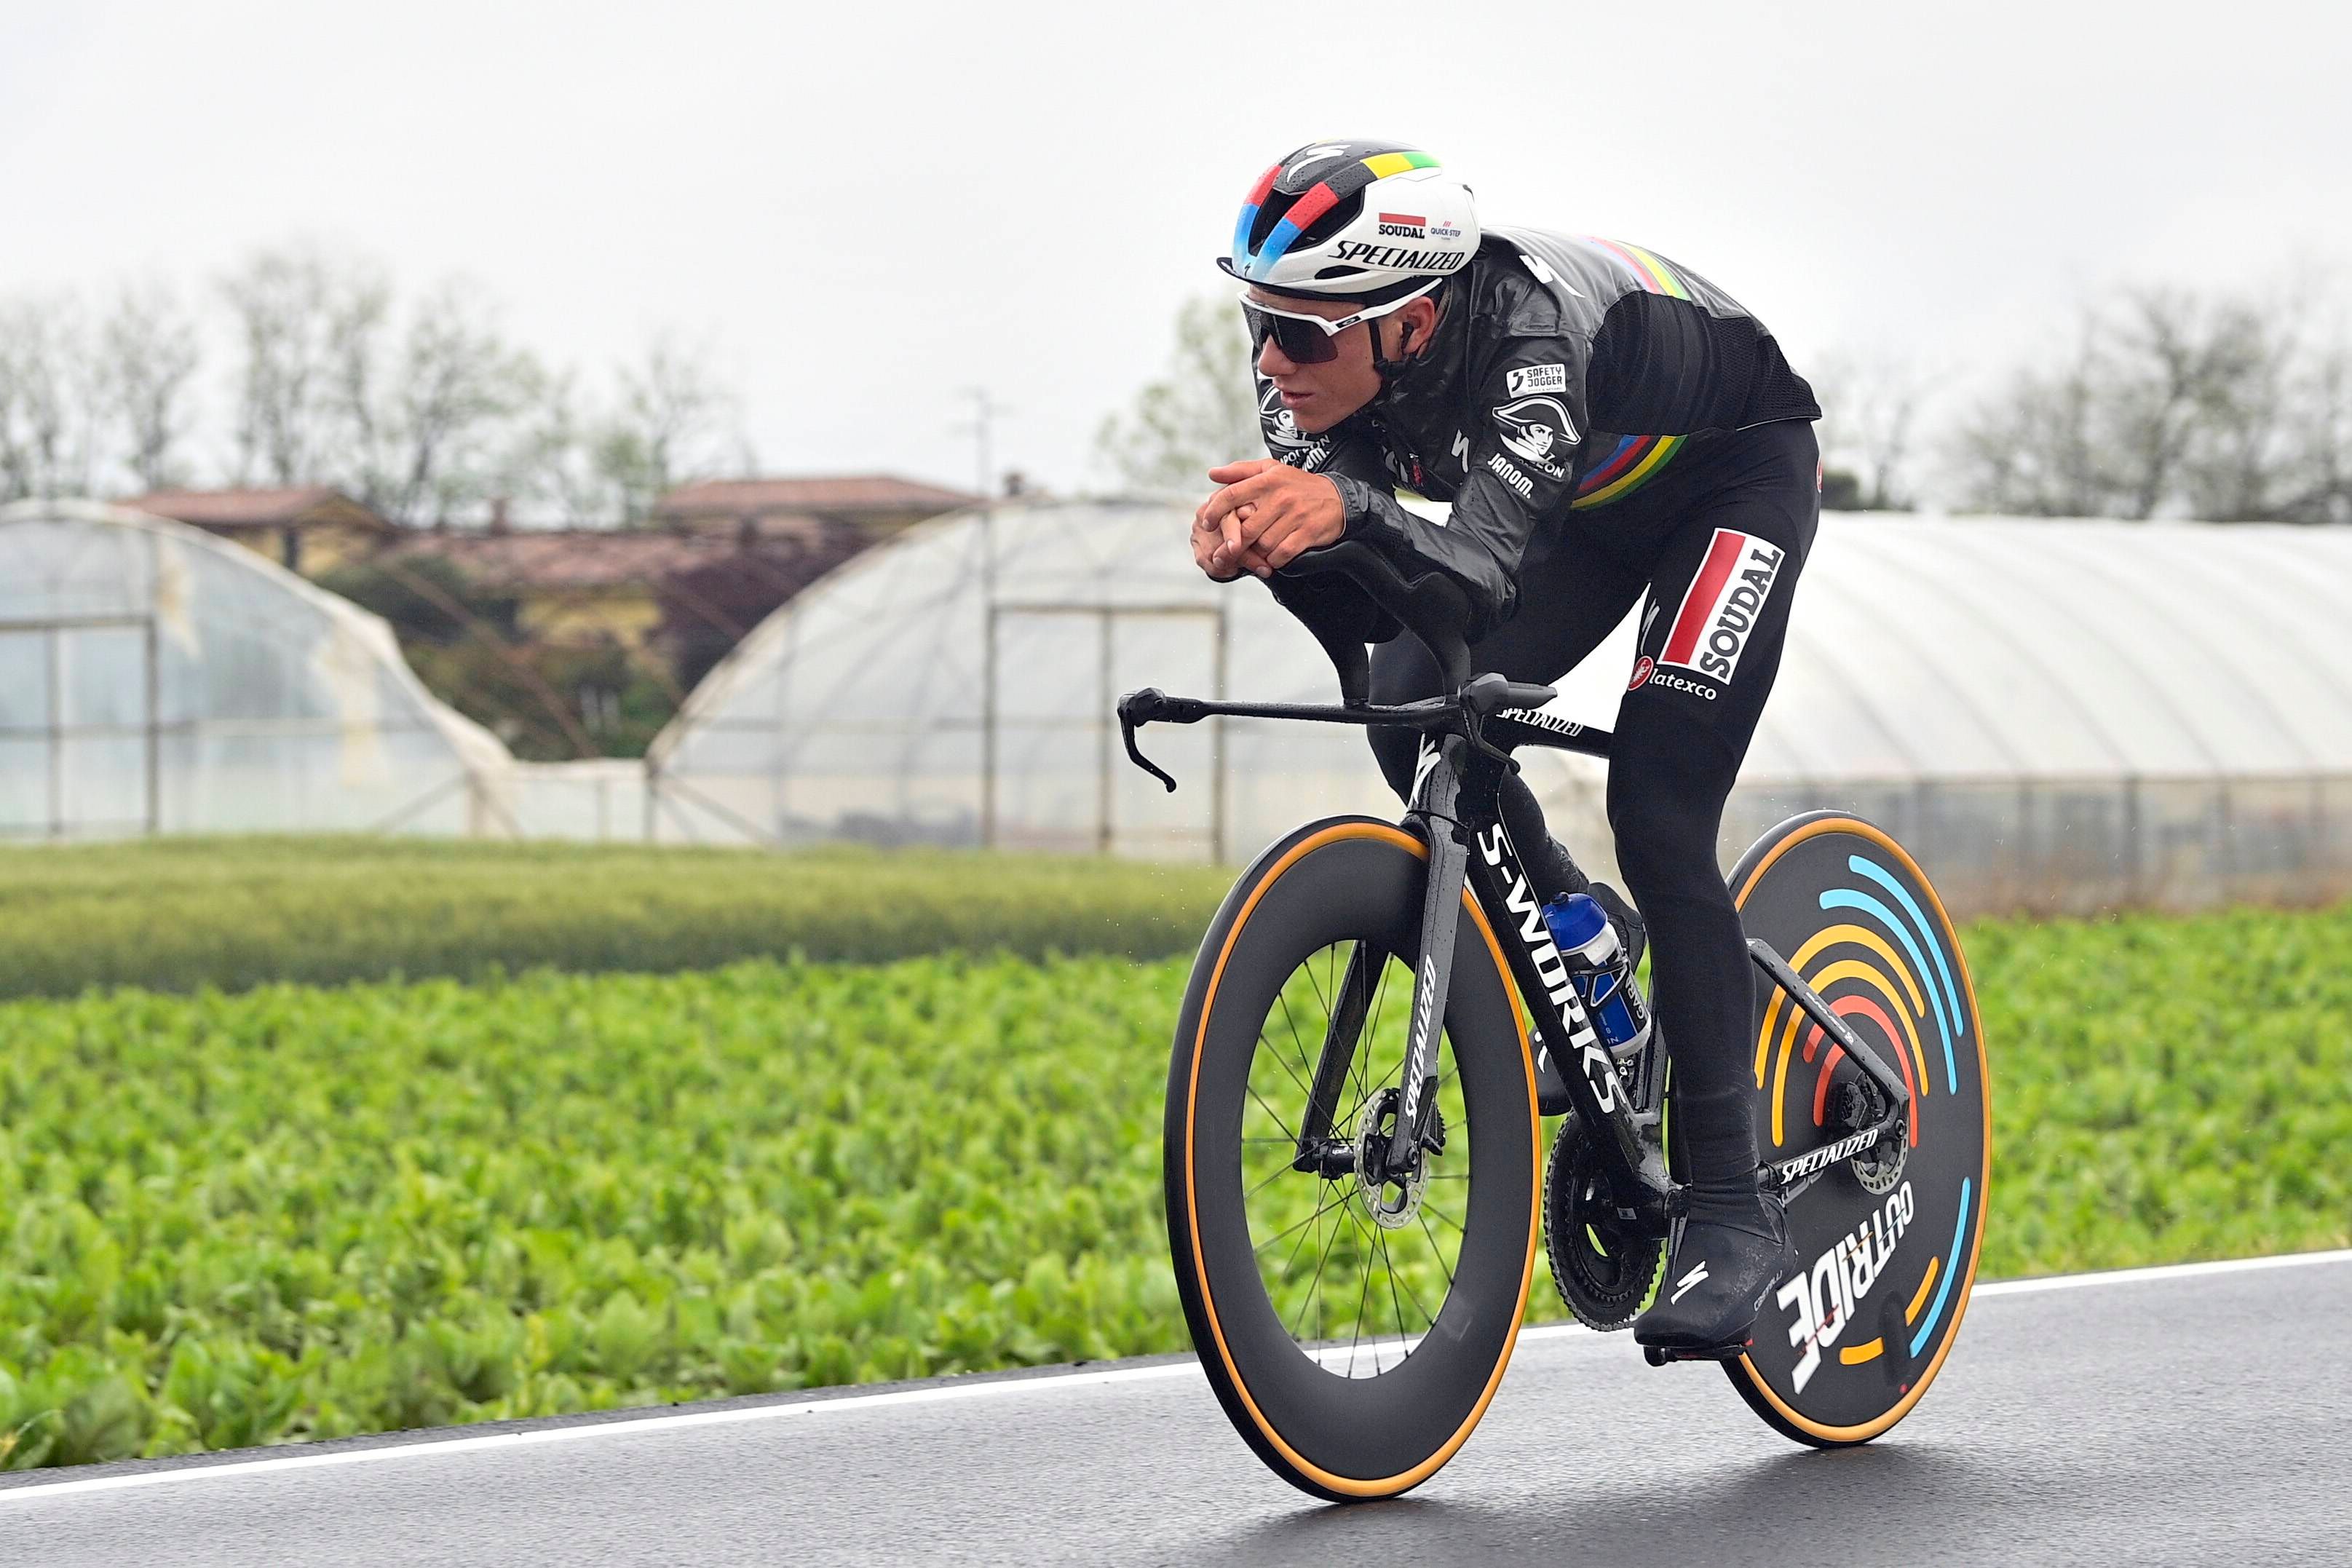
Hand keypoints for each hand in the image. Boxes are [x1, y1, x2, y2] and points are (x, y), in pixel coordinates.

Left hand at [1195, 460, 1345, 577]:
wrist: (1338, 499)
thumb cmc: (1298, 485)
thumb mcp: (1271, 471)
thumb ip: (1240, 472)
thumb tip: (1212, 474)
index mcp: (1268, 481)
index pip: (1232, 495)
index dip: (1215, 511)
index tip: (1207, 523)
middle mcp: (1280, 497)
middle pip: (1247, 528)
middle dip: (1237, 542)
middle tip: (1232, 548)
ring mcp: (1295, 516)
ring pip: (1263, 544)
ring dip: (1257, 552)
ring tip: (1257, 551)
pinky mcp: (1307, 533)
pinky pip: (1281, 554)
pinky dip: (1274, 559)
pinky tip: (1274, 556)